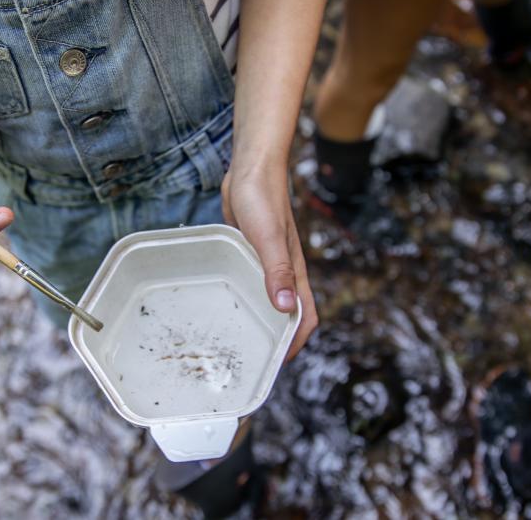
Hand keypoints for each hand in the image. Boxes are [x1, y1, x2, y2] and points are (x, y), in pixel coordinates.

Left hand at [221, 163, 318, 360]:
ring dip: (260, 317)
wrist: (251, 168)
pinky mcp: (251, 250)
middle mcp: (283, 269)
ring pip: (267, 297)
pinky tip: (226, 300)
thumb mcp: (268, 237)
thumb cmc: (261, 198)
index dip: (296, 342)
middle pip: (287, 312)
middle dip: (277, 337)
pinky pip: (251, 280)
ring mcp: (267, 260)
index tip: (279, 362)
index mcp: (294, 270)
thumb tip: (286, 308)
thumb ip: (277, 270)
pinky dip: (245, 295)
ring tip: (237, 337)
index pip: (305, 315)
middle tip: (253, 357)